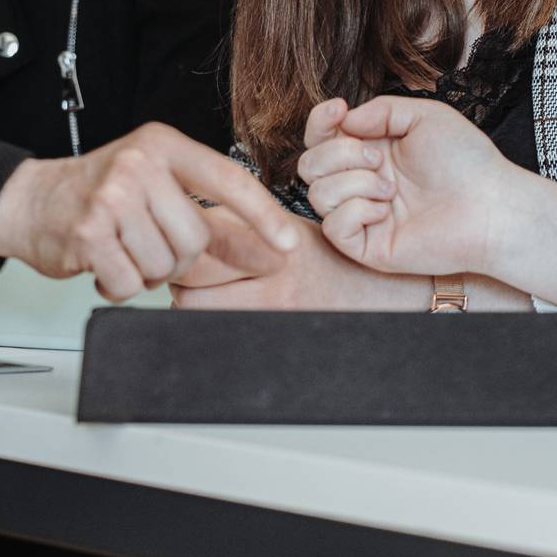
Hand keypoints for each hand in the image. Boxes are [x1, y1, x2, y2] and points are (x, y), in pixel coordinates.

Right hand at [0, 122, 300, 301]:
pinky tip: (102, 261)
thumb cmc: (98, 193)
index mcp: (162, 146)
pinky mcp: (88, 232)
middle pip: (194, 238)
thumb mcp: (155, 185)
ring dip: (145, 272)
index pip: (227, 179)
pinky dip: (119, 284)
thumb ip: (209, 214)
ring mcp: (111, 197)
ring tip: (122, 248)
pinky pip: (129, 282)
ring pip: (163, 265)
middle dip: (177, 257)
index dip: (262, 214)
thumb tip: (269, 249)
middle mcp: (138, 164)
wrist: (30, 201)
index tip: (288, 244)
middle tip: (147, 243)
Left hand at [171, 217, 431, 310]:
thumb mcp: (287, 227)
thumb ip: (241, 225)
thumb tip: (186, 225)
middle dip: (176, 273)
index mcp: (271, 235)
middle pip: (188, 278)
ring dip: (190, 300)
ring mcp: (275, 308)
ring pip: (195, 309)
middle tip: (183, 269)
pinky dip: (211, 321)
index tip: (182, 237)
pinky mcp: (276, 330)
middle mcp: (272, 272)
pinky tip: (221, 309)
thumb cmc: (331, 255)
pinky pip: (220, 330)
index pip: (200, 238)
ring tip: (200, 291)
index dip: (182, 238)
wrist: (380, 291)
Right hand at [299, 95, 520, 276]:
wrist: (491, 207)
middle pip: (309, 164)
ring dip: (353, 183)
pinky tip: (386, 210)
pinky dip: (356, 211)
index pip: (322, 136)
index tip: (338, 109)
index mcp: (371, 150)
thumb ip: (380, 110)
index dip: (320, 121)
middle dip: (338, 153)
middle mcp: (362, 183)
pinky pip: (333, 227)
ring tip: (390, 188)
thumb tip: (344, 120)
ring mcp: (362, 216)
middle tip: (378, 157)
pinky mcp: (368, 246)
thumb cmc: (466, 162)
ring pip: (318, 194)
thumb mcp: (424, 116)